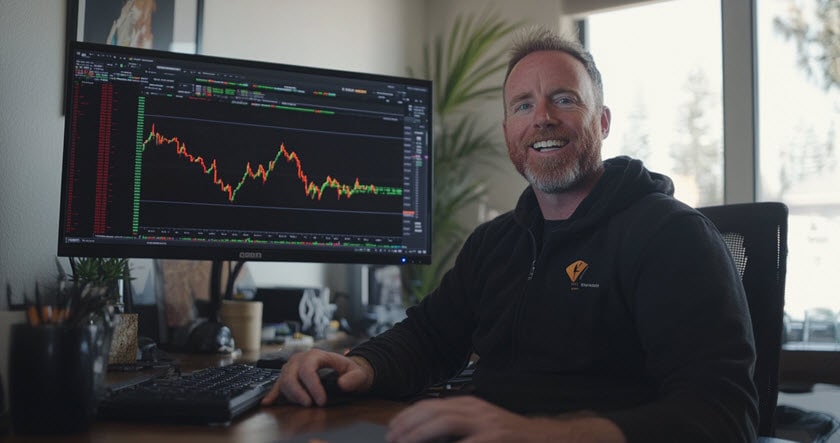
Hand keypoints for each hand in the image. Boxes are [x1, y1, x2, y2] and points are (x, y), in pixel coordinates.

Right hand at [260, 348, 372, 406]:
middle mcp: (301, 359)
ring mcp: (293, 367)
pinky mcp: (289, 377)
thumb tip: (342, 384)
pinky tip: (268, 402)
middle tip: (310, 405)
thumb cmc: (351, 371)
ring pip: (283, 380)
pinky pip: (278, 384)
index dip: (312, 386)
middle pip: (291, 375)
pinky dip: (273, 394)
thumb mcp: (359, 373)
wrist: (347, 371)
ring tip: (304, 404)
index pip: (308, 369)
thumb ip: (354, 378)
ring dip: (291, 395)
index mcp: (316, 355)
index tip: (321, 401)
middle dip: (298, 392)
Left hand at [386, 396, 625, 442]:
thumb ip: (458, 427)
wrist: (547, 438)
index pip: (430, 405)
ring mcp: (487, 424)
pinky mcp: (496, 438)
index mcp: (470, 405)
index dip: (408, 417)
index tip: (393, 429)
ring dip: (419, 435)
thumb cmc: (509, 437)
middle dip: (407, 426)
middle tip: (392, 439)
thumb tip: (425, 434)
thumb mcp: (481, 426)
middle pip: (432, 411)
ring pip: (444, 422)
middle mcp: (477, 409)